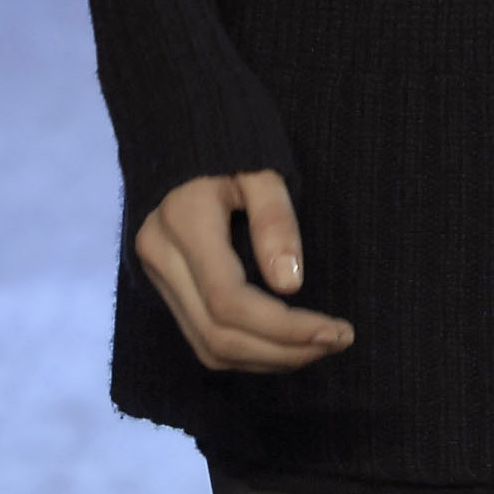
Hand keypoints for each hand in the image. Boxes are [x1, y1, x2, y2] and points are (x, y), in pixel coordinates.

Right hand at [134, 167, 354, 374]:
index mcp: (184, 222)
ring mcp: (156, 275)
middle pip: (218, 335)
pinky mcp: (164, 286)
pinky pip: (201, 337)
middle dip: (283, 350)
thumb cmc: (231, 146)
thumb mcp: (261, 168)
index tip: (336, 330)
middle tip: (337, 341)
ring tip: (318, 347)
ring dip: (267, 358)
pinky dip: (246, 350)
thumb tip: (291, 285)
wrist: (181, 135)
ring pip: (207, 346)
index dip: (284, 328)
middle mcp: (160, 257)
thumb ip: (275, 220)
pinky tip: (284, 343)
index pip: (230, 301)